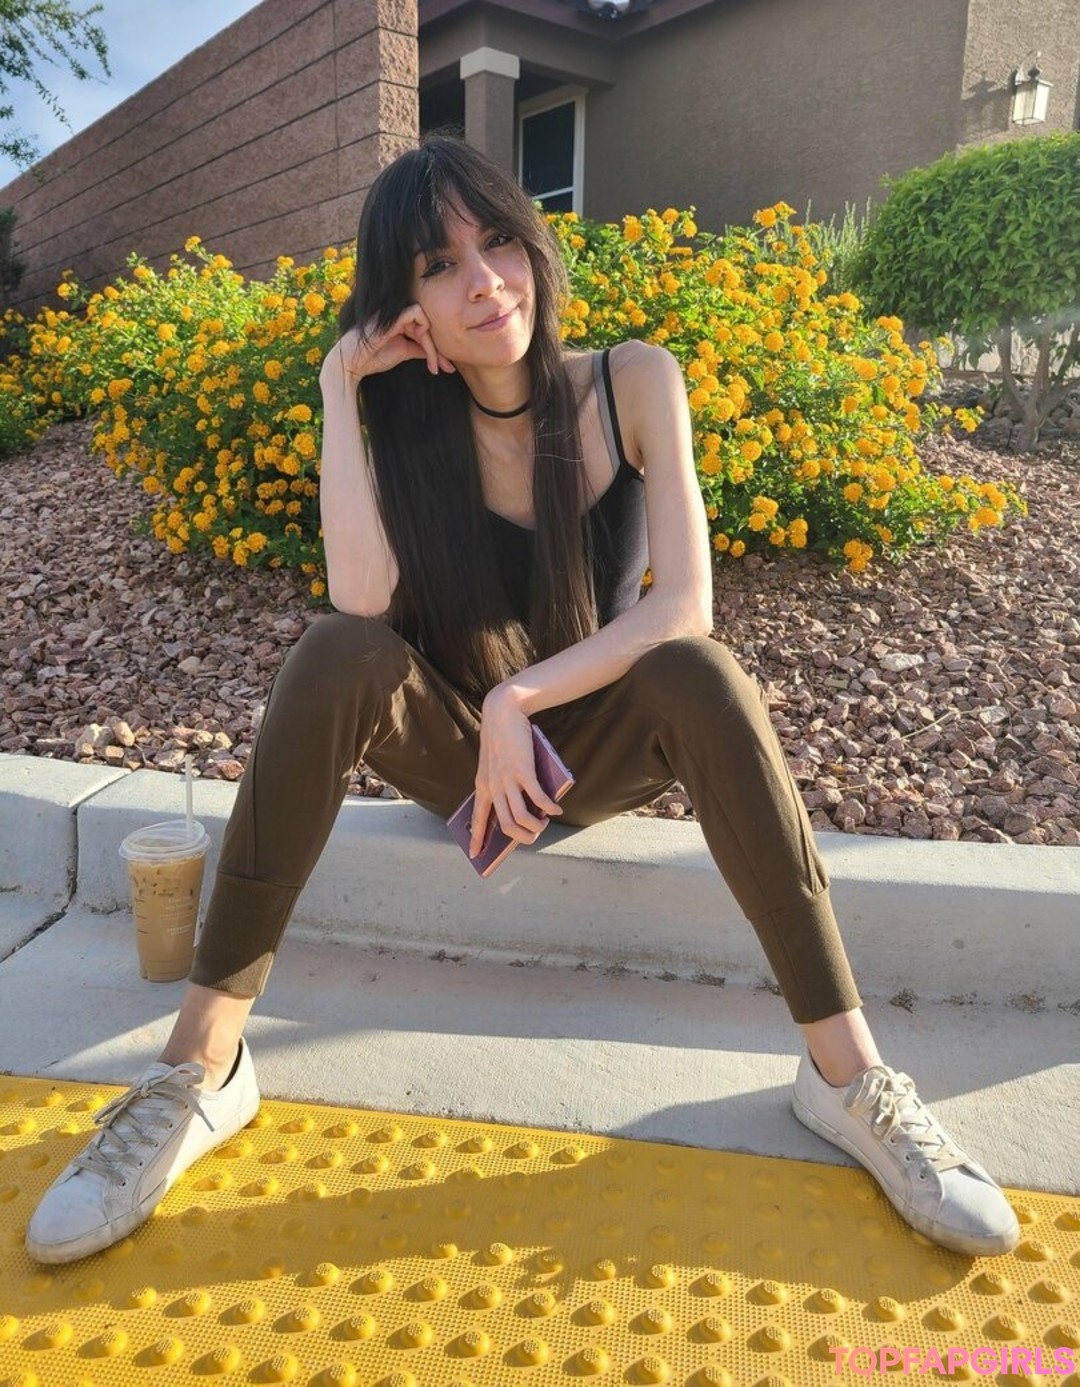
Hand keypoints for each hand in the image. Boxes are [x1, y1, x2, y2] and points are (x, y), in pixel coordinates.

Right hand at [319, 304, 455, 393]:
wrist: (352, 364)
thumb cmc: (373, 358)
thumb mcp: (404, 352)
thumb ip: (420, 349)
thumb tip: (438, 353)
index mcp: (401, 322)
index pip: (427, 330)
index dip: (438, 349)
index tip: (447, 368)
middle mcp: (399, 315)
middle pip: (429, 327)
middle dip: (440, 350)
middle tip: (448, 369)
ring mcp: (396, 314)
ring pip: (426, 322)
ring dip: (433, 346)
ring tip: (432, 366)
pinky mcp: (392, 316)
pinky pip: (417, 315)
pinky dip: (425, 332)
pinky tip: (424, 349)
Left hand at [470, 693, 562, 858]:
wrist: (502, 713)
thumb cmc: (503, 739)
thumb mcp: (495, 764)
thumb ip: (503, 783)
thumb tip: (526, 804)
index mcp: (482, 786)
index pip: (477, 818)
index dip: (476, 839)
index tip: (474, 855)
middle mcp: (492, 787)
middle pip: (505, 825)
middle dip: (521, 838)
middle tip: (532, 837)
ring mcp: (507, 780)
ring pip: (520, 818)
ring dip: (535, 827)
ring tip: (544, 824)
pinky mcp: (522, 771)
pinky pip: (537, 798)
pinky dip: (549, 808)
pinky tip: (557, 810)